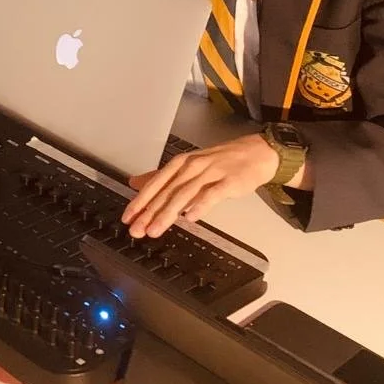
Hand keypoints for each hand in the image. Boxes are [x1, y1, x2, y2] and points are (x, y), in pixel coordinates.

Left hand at [122, 135, 280, 237]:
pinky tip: (191, 218)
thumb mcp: (188, 166)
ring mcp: (210, 173)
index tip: (127, 217)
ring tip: (155, 229)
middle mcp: (192, 167)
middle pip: (166, 191)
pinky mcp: (229, 182)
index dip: (140, 201)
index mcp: (181, 163)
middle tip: (136, 230)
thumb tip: (136, 183)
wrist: (256, 153)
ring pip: (184, 194)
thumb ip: (162, 177)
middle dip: (149, 212)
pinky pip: (212, 194)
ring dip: (167, 213)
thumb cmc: (221, 161)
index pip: (155, 184)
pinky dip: (200, 205)